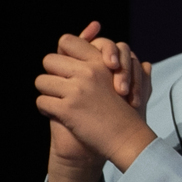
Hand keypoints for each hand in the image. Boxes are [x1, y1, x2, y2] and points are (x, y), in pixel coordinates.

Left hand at [37, 33, 156, 171]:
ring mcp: (77, 90)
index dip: (63, 54)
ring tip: (60, 103)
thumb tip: (139, 58)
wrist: (128, 140)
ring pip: (41, 81)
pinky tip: (59, 115)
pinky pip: (41, 102)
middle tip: (61, 88)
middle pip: (49, 60)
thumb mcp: (134, 84)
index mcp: (100, 63)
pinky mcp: (68, 109)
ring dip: (48, 93)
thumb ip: (132, 66)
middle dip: (52, 75)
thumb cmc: (130, 114)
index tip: (68, 68)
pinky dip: (47, 110)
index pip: (67, 41)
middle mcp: (88, 72)